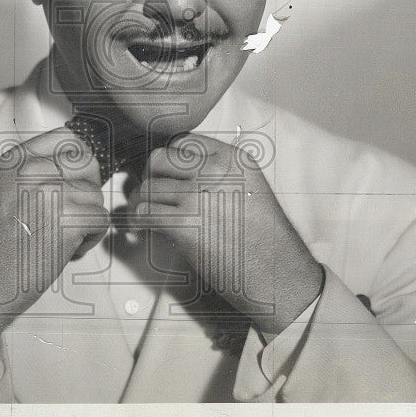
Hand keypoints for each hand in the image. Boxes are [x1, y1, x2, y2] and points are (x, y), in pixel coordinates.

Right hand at [0, 127, 107, 348]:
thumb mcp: (4, 191)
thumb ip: (35, 172)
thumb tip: (77, 163)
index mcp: (15, 160)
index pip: (66, 139)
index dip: (77, 162)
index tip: (74, 181)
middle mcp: (32, 169)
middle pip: (88, 163)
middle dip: (86, 189)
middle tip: (69, 214)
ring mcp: (51, 191)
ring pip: (96, 195)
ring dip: (87, 219)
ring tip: (62, 238)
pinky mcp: (68, 218)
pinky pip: (101, 219)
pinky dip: (91, 239)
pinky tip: (67, 250)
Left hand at [126, 133, 322, 336]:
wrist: (277, 274)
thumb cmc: (265, 240)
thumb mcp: (250, 189)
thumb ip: (219, 175)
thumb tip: (178, 175)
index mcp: (233, 158)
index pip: (184, 142)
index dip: (170, 160)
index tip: (166, 175)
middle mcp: (215, 170)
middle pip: (160, 158)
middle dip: (151, 175)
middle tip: (151, 193)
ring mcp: (198, 195)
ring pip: (149, 188)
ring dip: (141, 202)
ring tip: (144, 215)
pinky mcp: (184, 223)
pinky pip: (145, 213)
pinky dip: (137, 221)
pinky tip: (141, 230)